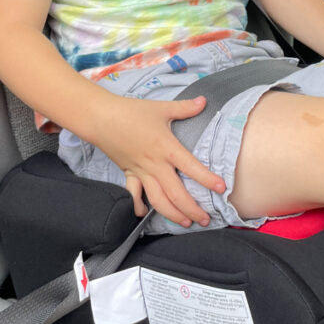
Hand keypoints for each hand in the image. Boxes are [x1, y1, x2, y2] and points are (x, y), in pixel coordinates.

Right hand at [92, 95, 226, 227]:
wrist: (101, 118)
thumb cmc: (132, 112)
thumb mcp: (161, 108)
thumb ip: (185, 108)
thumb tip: (204, 100)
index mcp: (166, 148)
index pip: (191, 167)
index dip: (208, 179)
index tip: (222, 189)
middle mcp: (155, 165)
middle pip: (176, 194)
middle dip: (192, 210)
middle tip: (206, 219)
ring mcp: (141, 172)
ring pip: (158, 201)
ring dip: (173, 215)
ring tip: (186, 223)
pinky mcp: (129, 174)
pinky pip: (134, 196)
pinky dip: (139, 207)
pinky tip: (145, 216)